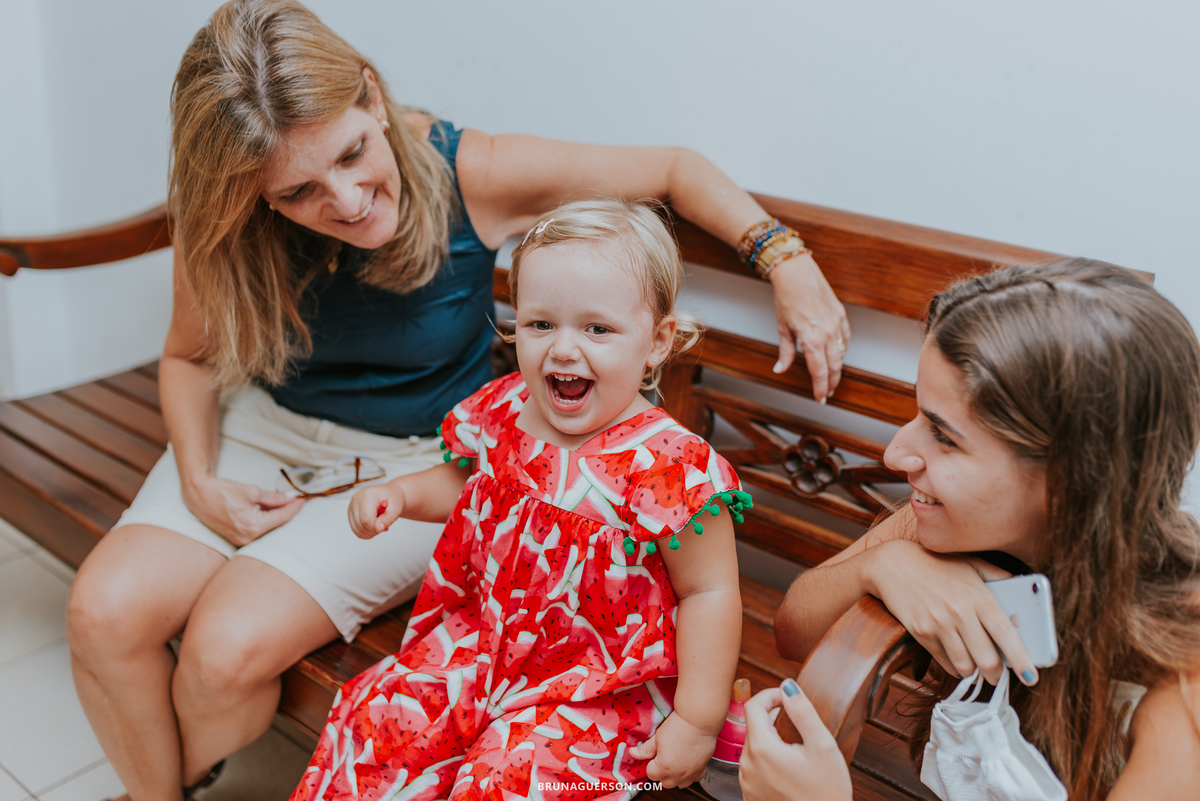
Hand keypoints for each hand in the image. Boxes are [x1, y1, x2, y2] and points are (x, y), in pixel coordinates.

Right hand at [182, 475, 303, 546]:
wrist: (199, 495)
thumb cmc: (222, 491)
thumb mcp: (251, 491)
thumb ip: (273, 497)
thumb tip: (291, 497)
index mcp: (253, 526)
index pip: (282, 517)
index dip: (295, 507)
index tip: (303, 498)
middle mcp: (248, 538)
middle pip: (276, 524)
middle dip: (287, 511)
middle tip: (297, 499)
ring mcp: (241, 540)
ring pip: (267, 528)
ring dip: (276, 516)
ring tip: (284, 502)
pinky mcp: (237, 538)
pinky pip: (257, 530)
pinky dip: (265, 520)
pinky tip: (269, 510)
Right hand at [348, 483, 405, 538]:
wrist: (390, 494)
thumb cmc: (393, 499)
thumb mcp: (396, 508)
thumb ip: (388, 519)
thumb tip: (378, 529)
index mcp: (367, 495)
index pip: (366, 519)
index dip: (376, 527)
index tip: (385, 527)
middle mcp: (356, 499)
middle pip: (360, 525)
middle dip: (374, 530)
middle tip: (384, 524)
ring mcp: (351, 506)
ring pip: (357, 529)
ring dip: (370, 532)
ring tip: (380, 523)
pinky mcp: (351, 513)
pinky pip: (356, 530)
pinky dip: (366, 532)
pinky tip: (374, 525)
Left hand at [628, 711, 715, 787]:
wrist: (698, 721)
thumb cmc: (678, 727)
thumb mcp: (657, 737)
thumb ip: (645, 749)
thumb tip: (633, 753)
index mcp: (664, 766)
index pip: (651, 774)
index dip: (650, 765)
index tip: (653, 757)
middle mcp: (678, 773)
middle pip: (665, 783)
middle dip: (662, 773)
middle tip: (663, 759)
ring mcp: (691, 772)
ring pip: (680, 784)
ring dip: (676, 777)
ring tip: (675, 763)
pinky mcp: (702, 768)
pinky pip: (695, 779)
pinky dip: (690, 774)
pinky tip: (687, 763)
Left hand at [740, 681, 851, 800]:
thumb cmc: (826, 792)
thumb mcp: (822, 746)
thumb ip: (803, 711)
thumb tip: (788, 686)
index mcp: (761, 748)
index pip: (753, 705)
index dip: (771, 694)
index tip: (788, 697)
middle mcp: (747, 764)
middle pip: (753, 726)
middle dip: (773, 717)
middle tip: (798, 721)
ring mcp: (746, 781)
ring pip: (754, 746)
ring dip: (771, 738)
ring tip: (797, 746)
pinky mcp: (750, 794)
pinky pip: (754, 766)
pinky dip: (768, 758)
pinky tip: (789, 766)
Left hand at [767, 251, 850, 403]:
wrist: (797, 274)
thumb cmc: (787, 299)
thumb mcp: (782, 328)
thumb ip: (785, 352)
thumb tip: (780, 369)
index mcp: (811, 339)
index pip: (819, 372)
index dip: (820, 388)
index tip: (820, 398)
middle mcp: (827, 334)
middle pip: (834, 367)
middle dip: (831, 383)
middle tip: (827, 393)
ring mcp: (837, 324)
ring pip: (841, 354)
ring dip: (836, 368)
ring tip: (831, 377)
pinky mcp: (841, 315)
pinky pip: (845, 339)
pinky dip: (842, 349)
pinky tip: (836, 354)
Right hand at [865, 539, 1037, 685]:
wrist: (893, 565)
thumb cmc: (936, 564)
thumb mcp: (971, 564)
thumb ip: (999, 577)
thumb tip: (1024, 592)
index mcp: (978, 597)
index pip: (1006, 634)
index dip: (1021, 659)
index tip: (1031, 677)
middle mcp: (960, 613)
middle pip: (987, 660)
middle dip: (997, 674)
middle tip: (999, 675)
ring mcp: (938, 625)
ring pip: (966, 666)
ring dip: (975, 672)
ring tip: (977, 666)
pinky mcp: (921, 634)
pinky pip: (945, 663)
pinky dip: (955, 668)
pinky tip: (958, 659)